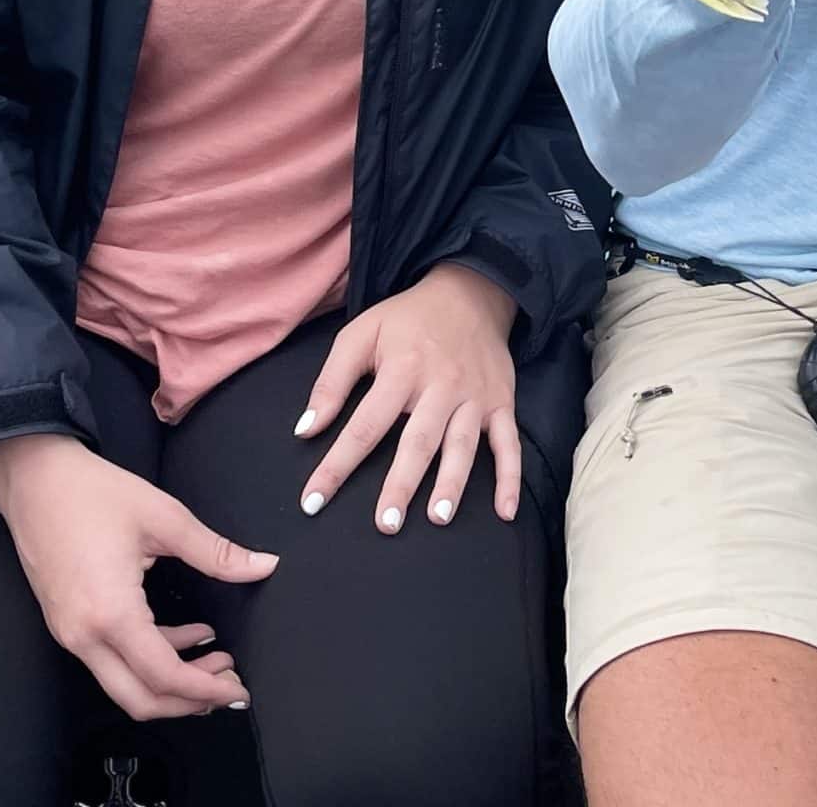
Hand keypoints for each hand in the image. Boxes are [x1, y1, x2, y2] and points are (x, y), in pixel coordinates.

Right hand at [0, 433, 274, 720]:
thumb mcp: (164, 517)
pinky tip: (187, 635)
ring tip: (217, 659)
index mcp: (110, 613)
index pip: (163, 676)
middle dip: (189, 702)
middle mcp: (83, 635)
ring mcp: (70, 633)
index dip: (205, 691)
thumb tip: (263, 566)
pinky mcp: (67, 623)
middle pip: (140, 699)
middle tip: (230, 685)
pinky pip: (112, 659)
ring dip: (172, 681)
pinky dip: (151, 658)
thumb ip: (216, 553)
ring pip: (124, 684)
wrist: (34, 479)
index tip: (238, 690)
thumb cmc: (93, 493)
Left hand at [293, 263, 523, 532]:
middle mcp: (441, 385)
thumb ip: (331, 383)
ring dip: (452, 483)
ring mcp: (475, 396)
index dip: (337, 464)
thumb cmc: (407, 320)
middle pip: (419, 440)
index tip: (314, 501)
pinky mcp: (502, 402)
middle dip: (402, 483)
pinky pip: (509, 444)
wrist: (470, 291)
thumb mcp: (360, 334)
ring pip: (463, 445)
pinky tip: (506, 512)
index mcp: (402, 369)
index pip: (365, 424)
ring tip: (437, 518)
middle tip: (386, 523)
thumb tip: (305, 430)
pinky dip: (511, 478)